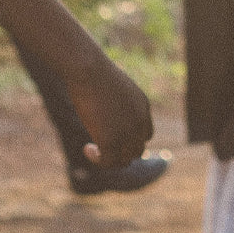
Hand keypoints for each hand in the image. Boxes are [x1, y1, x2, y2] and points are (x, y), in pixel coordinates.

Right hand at [65, 52, 154, 168]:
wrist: (90, 70)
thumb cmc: (97, 74)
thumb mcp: (114, 87)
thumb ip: (117, 102)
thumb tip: (109, 113)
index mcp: (143, 106)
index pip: (146, 135)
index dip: (131, 141)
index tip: (113, 139)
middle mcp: (140, 121)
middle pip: (137, 150)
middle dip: (120, 152)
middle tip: (101, 147)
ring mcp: (127, 131)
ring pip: (125, 160)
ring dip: (109, 158)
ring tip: (93, 148)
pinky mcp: (111, 140)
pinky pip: (108, 162)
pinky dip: (98, 160)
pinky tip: (87, 148)